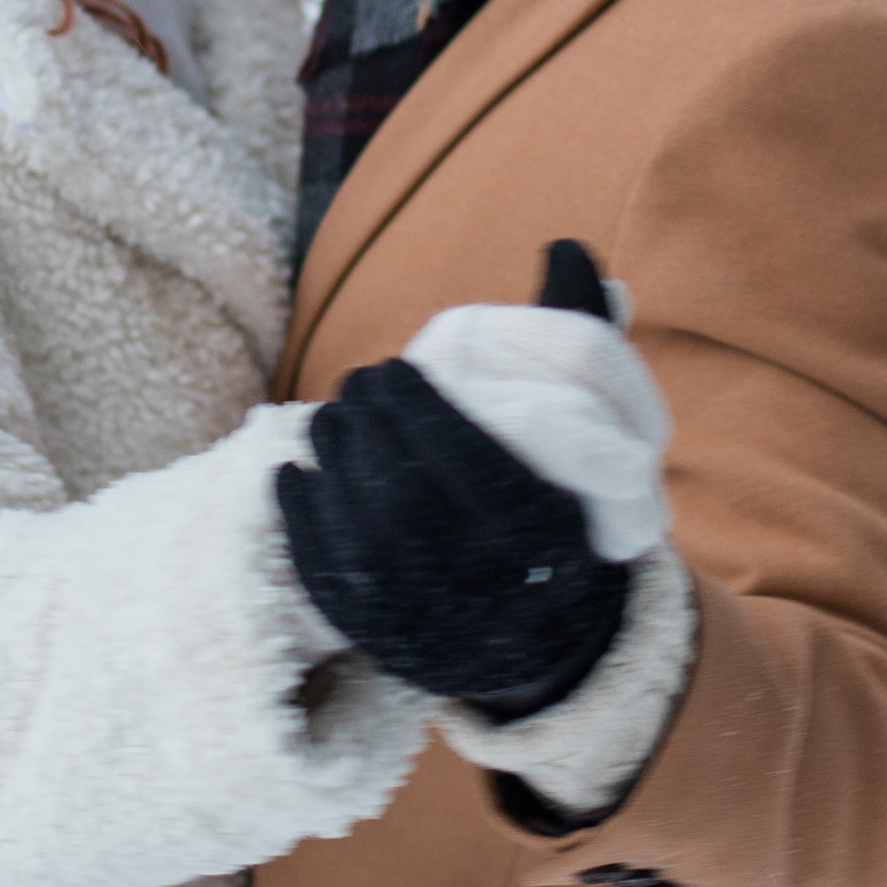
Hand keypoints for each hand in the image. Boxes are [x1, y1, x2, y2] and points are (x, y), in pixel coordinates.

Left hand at [276, 242, 644, 723]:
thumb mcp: (590, 433)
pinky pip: (327, 577)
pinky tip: (296, 474)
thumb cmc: (560, 504)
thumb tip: (566, 248)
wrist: (536, 635)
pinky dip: (303, 519)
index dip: (426, 410)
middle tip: (363, 383)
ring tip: (334, 419)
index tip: (398, 365)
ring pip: (362, 531)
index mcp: (549, 538)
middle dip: (374, 426)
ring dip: (337, 461)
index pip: (476, 466)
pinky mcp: (380, 639)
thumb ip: (581, 341)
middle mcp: (491, 589)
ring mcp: (432, 620)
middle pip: (409, 495)